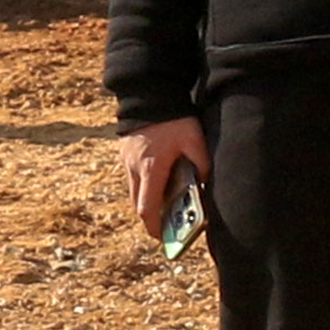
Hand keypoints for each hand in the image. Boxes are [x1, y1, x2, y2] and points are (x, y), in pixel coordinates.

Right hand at [121, 115, 209, 237]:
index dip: (154, 227)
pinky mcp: (124, 151)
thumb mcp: (194, 140)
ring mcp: (126, 160)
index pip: (147, 209)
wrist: (148, 92)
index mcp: (151, 169)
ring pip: (133, 190)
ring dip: (146, 199)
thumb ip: (201, 164)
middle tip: (165, 225)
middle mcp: (134, 168)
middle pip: (137, 204)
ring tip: (164, 204)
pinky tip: (158, 179)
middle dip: (150, 218)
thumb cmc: (174, 118)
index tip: (163, 237)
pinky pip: (131, 176)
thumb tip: (205, 184)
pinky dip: (143, 184)